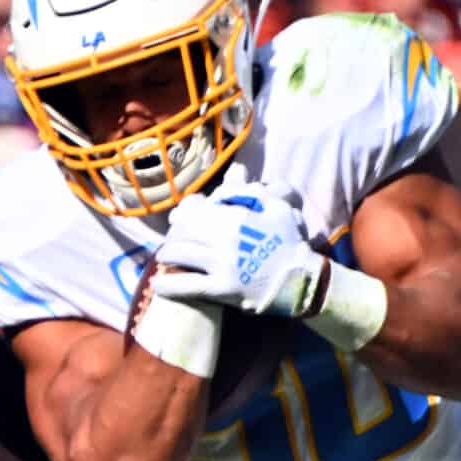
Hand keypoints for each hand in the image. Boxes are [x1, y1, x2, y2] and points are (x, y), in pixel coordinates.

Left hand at [152, 167, 325, 318]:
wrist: (302, 282)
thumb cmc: (290, 243)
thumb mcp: (277, 208)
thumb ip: (251, 191)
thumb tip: (234, 171)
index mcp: (235, 215)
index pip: (195, 209)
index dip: (182, 214)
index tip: (176, 219)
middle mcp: (225, 237)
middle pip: (183, 231)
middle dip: (172, 236)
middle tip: (168, 241)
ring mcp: (222, 264)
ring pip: (180, 255)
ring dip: (166, 256)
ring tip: (163, 259)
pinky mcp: (222, 289)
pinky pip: (187, 286)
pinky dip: (168, 286)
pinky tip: (158, 286)